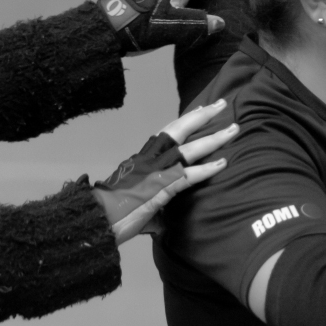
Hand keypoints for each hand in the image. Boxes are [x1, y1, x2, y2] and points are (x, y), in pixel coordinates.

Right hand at [92, 99, 237, 243]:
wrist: (92, 220)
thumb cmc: (108, 215)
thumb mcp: (134, 202)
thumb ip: (153, 206)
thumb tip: (163, 220)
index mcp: (141, 161)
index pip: (165, 134)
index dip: (185, 121)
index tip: (201, 109)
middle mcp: (147, 161)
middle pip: (178, 130)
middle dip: (201, 117)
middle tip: (221, 104)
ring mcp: (153, 173)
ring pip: (188, 149)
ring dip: (213, 139)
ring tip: (233, 130)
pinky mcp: (158, 189)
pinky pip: (187, 176)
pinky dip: (206, 169)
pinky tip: (222, 163)